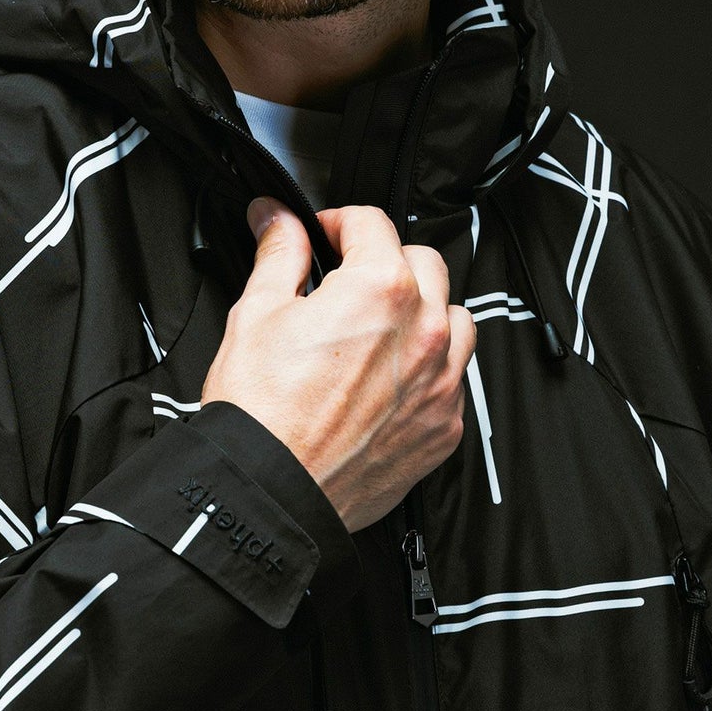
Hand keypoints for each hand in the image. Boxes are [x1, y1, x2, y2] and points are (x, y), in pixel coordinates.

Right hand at [200, 198, 474, 531]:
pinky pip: (454, 378)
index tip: (321, 236)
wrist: (272, 490)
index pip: (372, 223)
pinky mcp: (445, 426)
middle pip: (423, 262)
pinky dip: (430, 368)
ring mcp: (441, 381)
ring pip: (455, 317)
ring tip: (379, 327)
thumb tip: (277, 220)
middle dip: (384, 260)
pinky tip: (389, 378)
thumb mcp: (257, 313)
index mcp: (379, 289)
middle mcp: (423, 330)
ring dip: (423, 310)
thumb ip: (278, 254)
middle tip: (346, 279)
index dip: (337, 222)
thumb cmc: (262, 412)